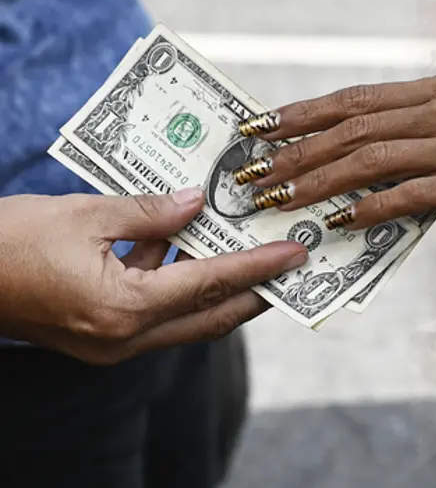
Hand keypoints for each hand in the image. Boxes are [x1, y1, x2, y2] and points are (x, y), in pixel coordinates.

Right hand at [0, 190, 306, 364]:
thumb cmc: (7, 241)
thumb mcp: (85, 213)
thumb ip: (149, 211)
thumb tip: (195, 203)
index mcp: (125, 308)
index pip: (212, 285)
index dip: (259, 267)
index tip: (296, 254)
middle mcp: (124, 338)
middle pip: (211, 316)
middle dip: (255, 291)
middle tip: (290, 266)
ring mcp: (111, 343)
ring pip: (186, 317)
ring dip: (218, 287)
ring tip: (252, 253)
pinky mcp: (98, 336)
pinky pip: (156, 312)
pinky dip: (178, 283)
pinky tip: (190, 244)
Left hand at [231, 73, 435, 228]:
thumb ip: (401, 131)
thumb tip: (330, 146)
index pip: (357, 97)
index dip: (304, 113)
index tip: (259, 127)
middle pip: (355, 128)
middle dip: (298, 152)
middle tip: (256, 176)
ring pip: (374, 158)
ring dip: (320, 180)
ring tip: (282, 199)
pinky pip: (412, 194)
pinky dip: (373, 207)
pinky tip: (341, 221)